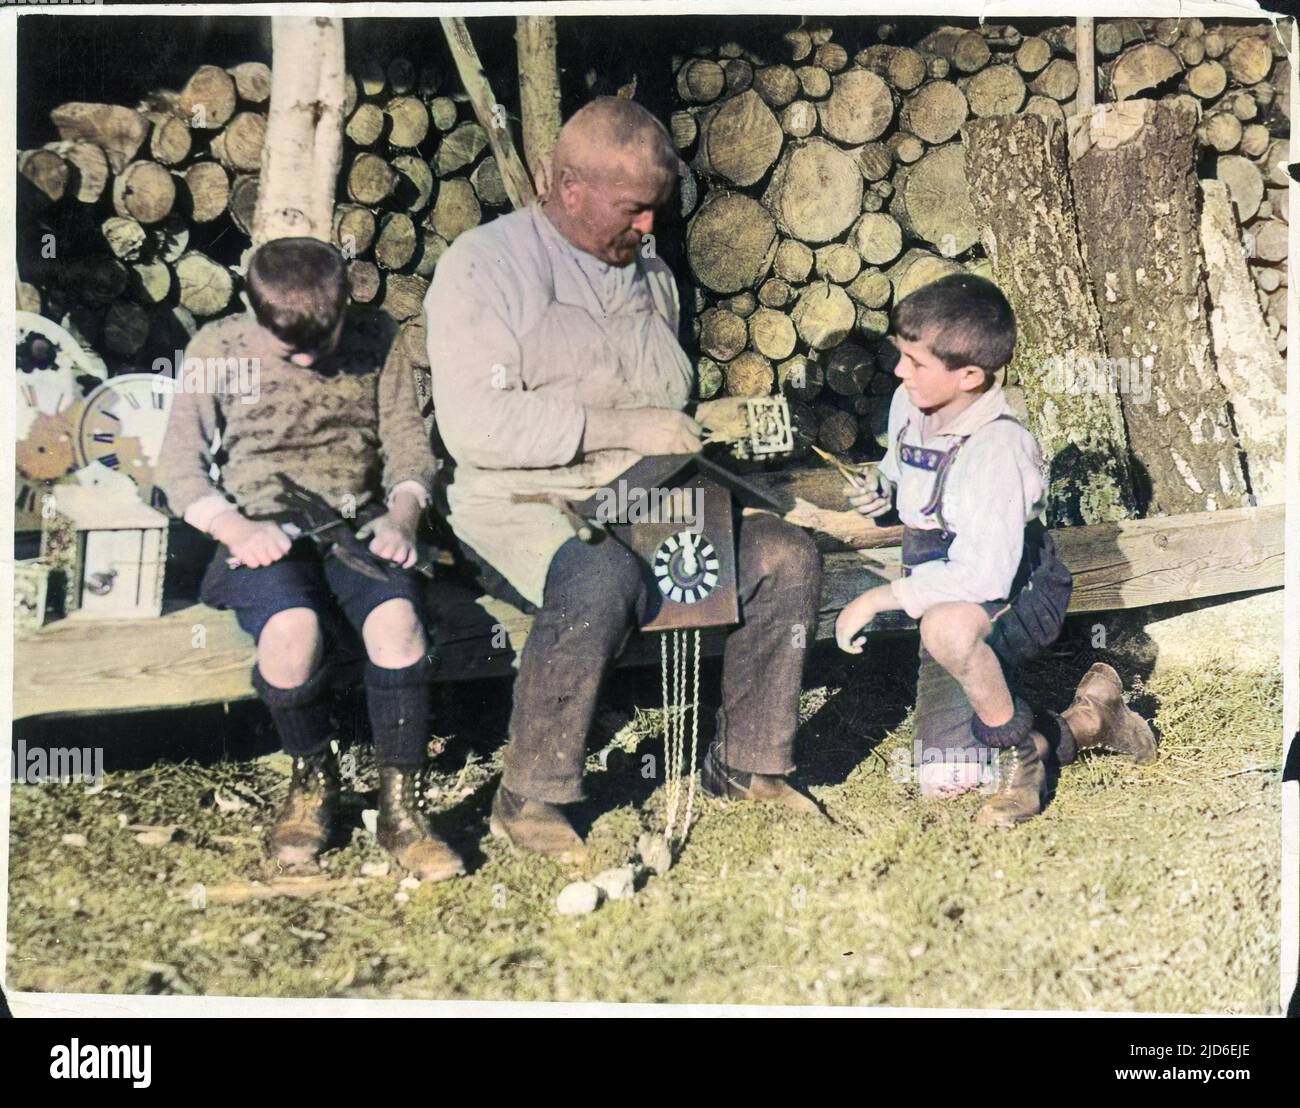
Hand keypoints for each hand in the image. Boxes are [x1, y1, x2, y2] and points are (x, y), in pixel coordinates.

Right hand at [215, 513, 291, 568]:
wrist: (234, 528)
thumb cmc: (256, 530)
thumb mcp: (270, 528)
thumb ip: (280, 538)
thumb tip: (286, 553)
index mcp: (271, 529)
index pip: (286, 545)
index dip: (282, 550)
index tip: (277, 549)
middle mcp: (263, 535)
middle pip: (277, 556)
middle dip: (272, 556)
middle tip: (266, 553)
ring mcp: (252, 543)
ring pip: (266, 562)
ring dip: (262, 560)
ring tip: (257, 554)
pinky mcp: (242, 551)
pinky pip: (254, 564)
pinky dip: (252, 562)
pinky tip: (250, 556)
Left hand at [356, 513, 417, 567]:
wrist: (405, 515)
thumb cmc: (387, 520)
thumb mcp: (374, 523)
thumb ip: (365, 530)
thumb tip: (357, 537)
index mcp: (385, 534)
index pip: (376, 549)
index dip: (374, 549)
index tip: (374, 547)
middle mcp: (396, 539)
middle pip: (387, 555)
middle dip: (383, 556)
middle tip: (382, 552)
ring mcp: (406, 543)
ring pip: (400, 558)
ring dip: (395, 560)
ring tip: (391, 558)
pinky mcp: (413, 546)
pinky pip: (413, 558)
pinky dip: (409, 563)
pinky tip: (403, 565)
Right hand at [584, 407, 701, 454]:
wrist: (630, 426)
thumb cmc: (642, 418)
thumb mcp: (663, 413)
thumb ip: (675, 421)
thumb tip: (682, 429)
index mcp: (680, 417)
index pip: (697, 429)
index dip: (694, 436)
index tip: (690, 439)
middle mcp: (681, 428)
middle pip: (697, 444)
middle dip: (693, 447)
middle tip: (685, 449)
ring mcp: (675, 440)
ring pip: (690, 452)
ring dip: (685, 454)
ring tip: (677, 454)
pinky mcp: (668, 450)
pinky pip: (679, 457)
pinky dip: (677, 458)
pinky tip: (669, 456)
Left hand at [835, 589, 886, 653]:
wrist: (868, 603)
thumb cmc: (868, 607)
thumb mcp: (861, 613)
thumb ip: (859, 619)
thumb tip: (866, 619)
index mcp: (841, 618)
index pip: (840, 632)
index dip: (849, 638)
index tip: (860, 639)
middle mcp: (838, 623)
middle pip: (840, 639)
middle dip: (850, 645)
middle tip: (860, 648)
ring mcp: (841, 628)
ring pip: (842, 644)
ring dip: (852, 649)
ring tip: (860, 649)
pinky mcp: (845, 633)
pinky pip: (845, 646)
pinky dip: (852, 649)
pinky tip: (860, 648)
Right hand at [845, 467, 892, 518]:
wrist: (883, 486)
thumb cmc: (876, 477)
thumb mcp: (875, 473)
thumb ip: (872, 478)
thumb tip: (871, 489)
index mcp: (850, 487)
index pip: (846, 492)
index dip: (854, 492)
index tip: (865, 490)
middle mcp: (852, 498)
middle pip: (854, 502)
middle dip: (866, 499)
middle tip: (876, 494)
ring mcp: (859, 507)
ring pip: (862, 511)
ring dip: (874, 506)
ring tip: (884, 500)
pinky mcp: (867, 513)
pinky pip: (871, 515)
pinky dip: (881, 511)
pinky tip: (888, 505)